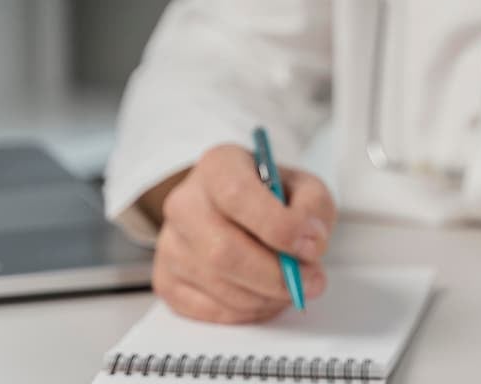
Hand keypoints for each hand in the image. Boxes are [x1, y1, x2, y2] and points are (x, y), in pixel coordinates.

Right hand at [151, 144, 335, 323]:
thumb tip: (309, 245)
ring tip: (290, 287)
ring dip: (266, 297)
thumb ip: (313, 208)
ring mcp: (170, 243)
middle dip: (275, 276)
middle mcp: (184, 202)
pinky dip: (247, 312)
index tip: (311, 248)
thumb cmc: (273, 198)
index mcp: (219, 167)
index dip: (278, 227)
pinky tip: (264, 297)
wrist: (239, 211)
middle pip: (223, 251)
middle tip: (311, 282)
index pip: (238, 196)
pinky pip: (208, 309)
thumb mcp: (305, 188)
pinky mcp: (166, 279)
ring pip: (218, 286)